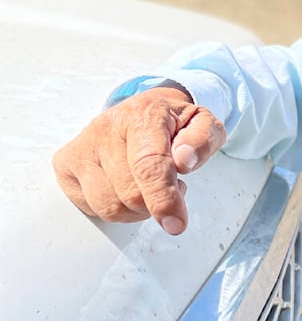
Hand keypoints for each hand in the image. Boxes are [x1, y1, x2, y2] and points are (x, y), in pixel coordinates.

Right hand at [52, 86, 226, 234]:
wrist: (144, 109)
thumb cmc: (174, 122)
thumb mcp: (203, 123)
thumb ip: (202, 140)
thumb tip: (185, 160)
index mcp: (143, 114)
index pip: (148, 164)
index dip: (163, 198)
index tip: (176, 223)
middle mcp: (105, 128)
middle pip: (129, 193)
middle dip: (156, 203)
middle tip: (172, 186)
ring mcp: (82, 146)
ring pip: (108, 206)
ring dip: (137, 210)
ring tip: (151, 186)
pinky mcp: (66, 163)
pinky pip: (91, 207)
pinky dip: (116, 208)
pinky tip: (126, 186)